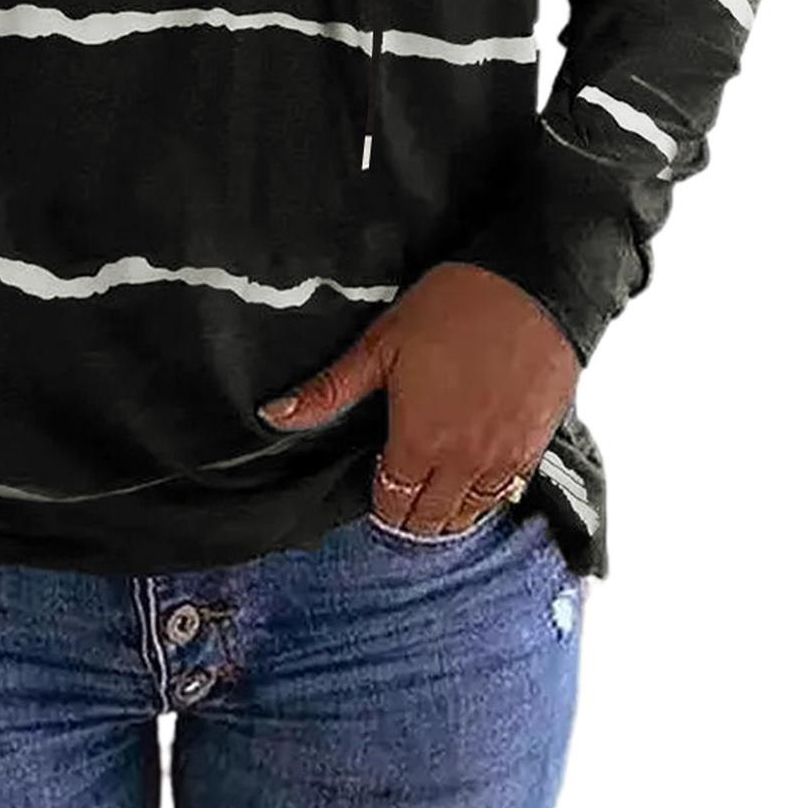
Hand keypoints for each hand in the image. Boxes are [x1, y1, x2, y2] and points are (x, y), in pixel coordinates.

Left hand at [256, 262, 579, 534]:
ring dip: (447, 510)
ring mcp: (503, 460)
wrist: (535, 287)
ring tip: (432, 486)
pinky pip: (505, 495)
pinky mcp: (535, 448)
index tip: (374, 480)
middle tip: (398, 488)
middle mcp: (463, 463)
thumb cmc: (453, 307)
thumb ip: (330, 390)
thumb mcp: (381, 344)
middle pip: (430, 521)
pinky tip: (471, 476)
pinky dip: (484, 496)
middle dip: (409, 513)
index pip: (392, 506)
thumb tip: (271, 415)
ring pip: (469, 515)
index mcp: (419, 442)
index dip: (379, 501)